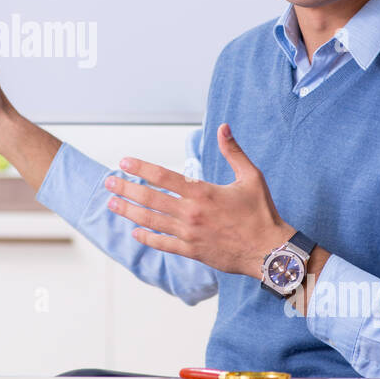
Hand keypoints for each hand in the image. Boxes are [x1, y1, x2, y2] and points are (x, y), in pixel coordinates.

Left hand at [104, 122, 297, 279]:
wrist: (270, 251)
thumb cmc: (262, 212)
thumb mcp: (251, 177)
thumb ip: (233, 152)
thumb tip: (223, 127)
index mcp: (203, 193)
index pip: (163, 176)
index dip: (141, 168)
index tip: (124, 162)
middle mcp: (191, 213)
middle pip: (150, 199)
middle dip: (126, 190)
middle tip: (108, 182)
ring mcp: (189, 234)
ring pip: (151, 221)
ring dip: (129, 212)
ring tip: (111, 204)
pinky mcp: (192, 252)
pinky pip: (164, 244)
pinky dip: (147, 238)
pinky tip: (135, 232)